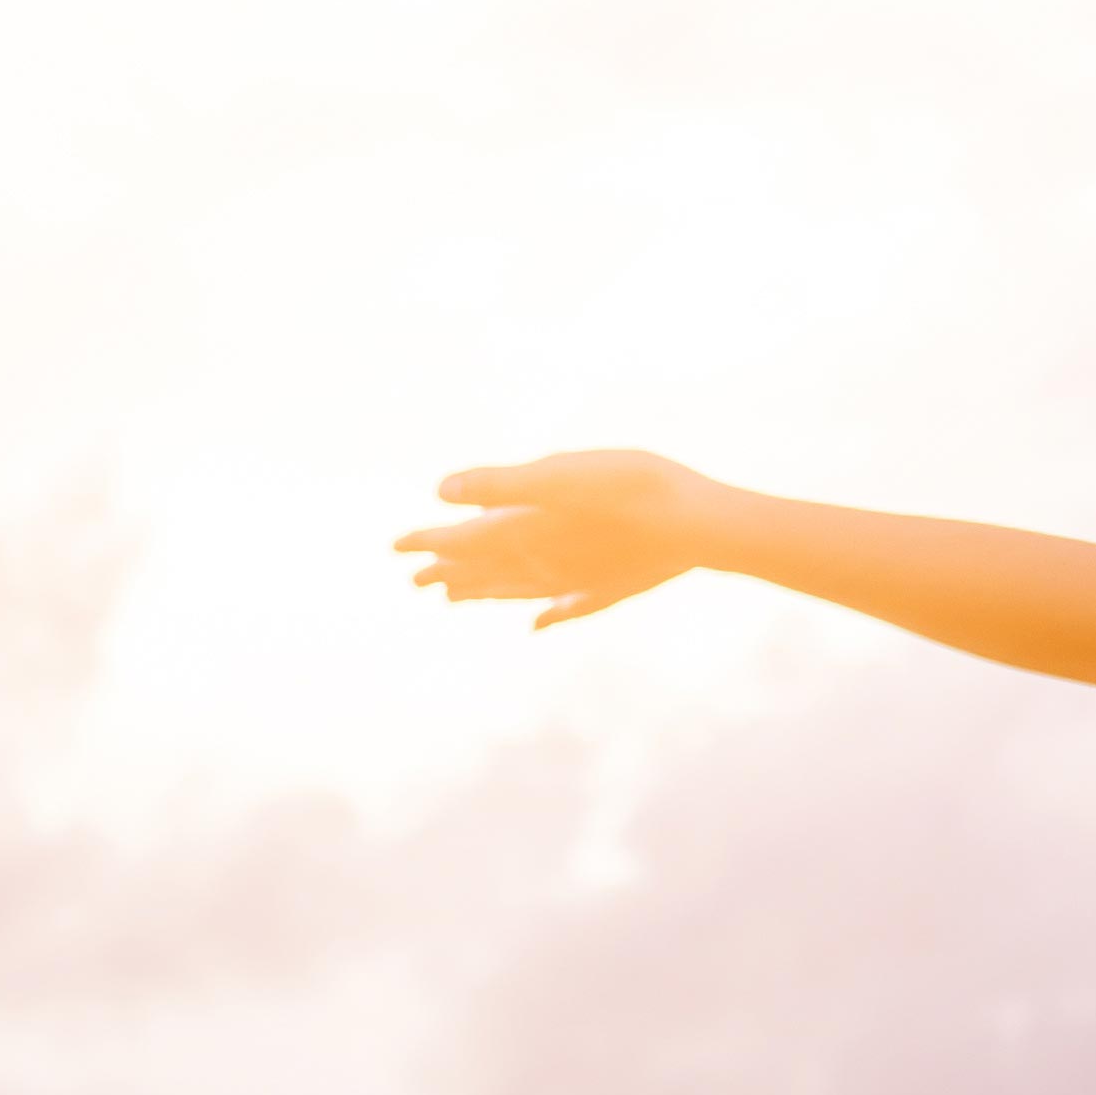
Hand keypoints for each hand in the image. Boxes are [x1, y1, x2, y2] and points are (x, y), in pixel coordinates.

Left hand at [399, 449, 717, 629]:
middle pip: (484, 573)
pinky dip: (539, 611)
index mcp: (528, 534)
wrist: (700, 526)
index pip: (462, 542)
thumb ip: (500, 484)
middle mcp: (545, 565)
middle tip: (416, 582)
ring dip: (484, 593)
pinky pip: (558, 606)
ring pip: (516, 591)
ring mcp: (577, 581)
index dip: (427, 543)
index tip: (395, 548)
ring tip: (459, 599)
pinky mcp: (608, 586)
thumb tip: (441, 492)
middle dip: (448, 574)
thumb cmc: (632, 488)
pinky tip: (540, 622)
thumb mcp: (560, 472)